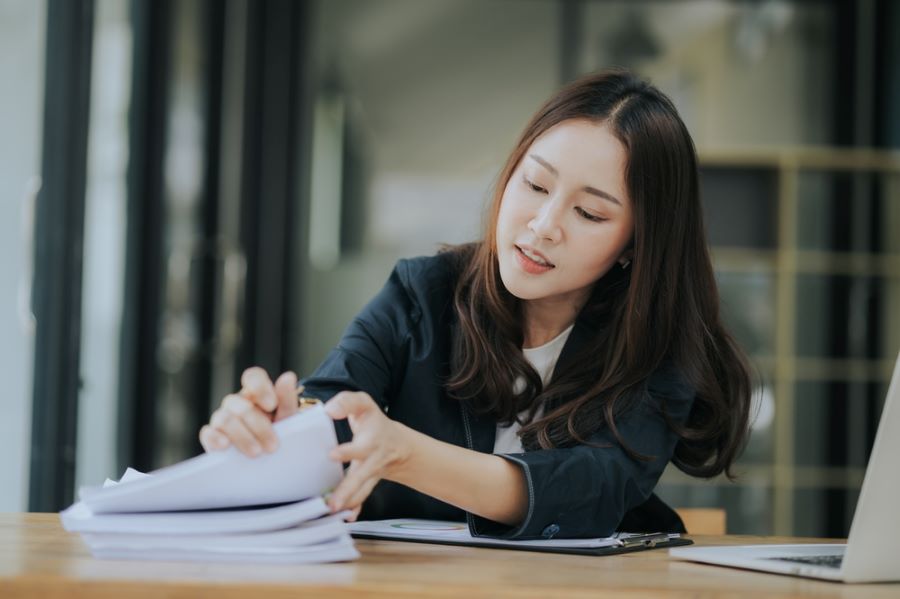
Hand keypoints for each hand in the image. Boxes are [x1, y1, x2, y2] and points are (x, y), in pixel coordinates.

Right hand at [199, 367, 298, 455]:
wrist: (269, 457)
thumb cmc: (278, 433)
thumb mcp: (287, 419)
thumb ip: (287, 399)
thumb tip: (288, 377)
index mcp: (256, 393)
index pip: (253, 377)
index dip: (260, 388)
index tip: (272, 406)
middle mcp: (237, 402)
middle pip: (241, 405)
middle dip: (259, 426)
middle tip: (273, 446)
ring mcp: (222, 418)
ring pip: (225, 419)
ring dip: (242, 437)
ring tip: (256, 452)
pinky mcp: (212, 437)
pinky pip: (208, 433)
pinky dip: (215, 438)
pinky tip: (226, 446)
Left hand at [325, 391, 410, 518]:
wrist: (397, 445)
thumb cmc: (374, 422)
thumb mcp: (364, 404)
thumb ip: (347, 402)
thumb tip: (330, 410)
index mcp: (371, 440)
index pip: (360, 446)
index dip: (347, 450)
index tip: (332, 454)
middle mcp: (372, 460)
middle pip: (361, 475)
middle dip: (347, 488)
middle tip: (333, 501)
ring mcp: (371, 474)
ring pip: (361, 490)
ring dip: (348, 502)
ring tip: (332, 510)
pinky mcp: (367, 484)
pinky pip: (362, 498)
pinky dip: (355, 508)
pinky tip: (347, 516)